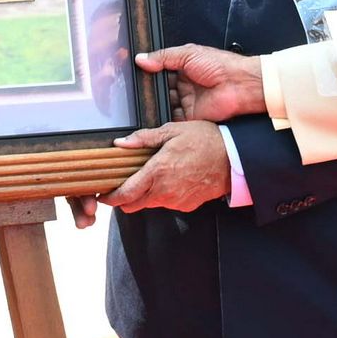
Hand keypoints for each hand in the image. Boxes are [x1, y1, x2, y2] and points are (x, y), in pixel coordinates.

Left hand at [100, 119, 234, 215]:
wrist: (234, 158)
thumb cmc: (205, 140)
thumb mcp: (172, 131)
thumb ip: (144, 139)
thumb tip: (120, 143)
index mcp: (157, 172)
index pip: (124, 195)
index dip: (109, 198)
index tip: (102, 195)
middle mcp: (164, 191)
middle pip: (132, 206)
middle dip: (123, 199)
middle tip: (121, 186)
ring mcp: (176, 201)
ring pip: (149, 205)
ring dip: (144, 196)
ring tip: (149, 177)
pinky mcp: (186, 206)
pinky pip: (167, 204)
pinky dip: (162, 196)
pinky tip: (169, 180)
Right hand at [135, 42, 269, 125]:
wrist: (240, 85)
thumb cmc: (221, 65)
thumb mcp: (188, 53)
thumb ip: (163, 57)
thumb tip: (142, 58)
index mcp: (184, 68)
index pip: (161, 71)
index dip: (148, 72)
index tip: (133, 72)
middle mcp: (185, 85)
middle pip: (160, 89)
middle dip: (149, 90)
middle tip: (134, 90)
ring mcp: (188, 101)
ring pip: (164, 104)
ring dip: (154, 104)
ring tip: (141, 102)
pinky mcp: (191, 117)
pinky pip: (173, 119)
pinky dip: (163, 119)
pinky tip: (153, 115)